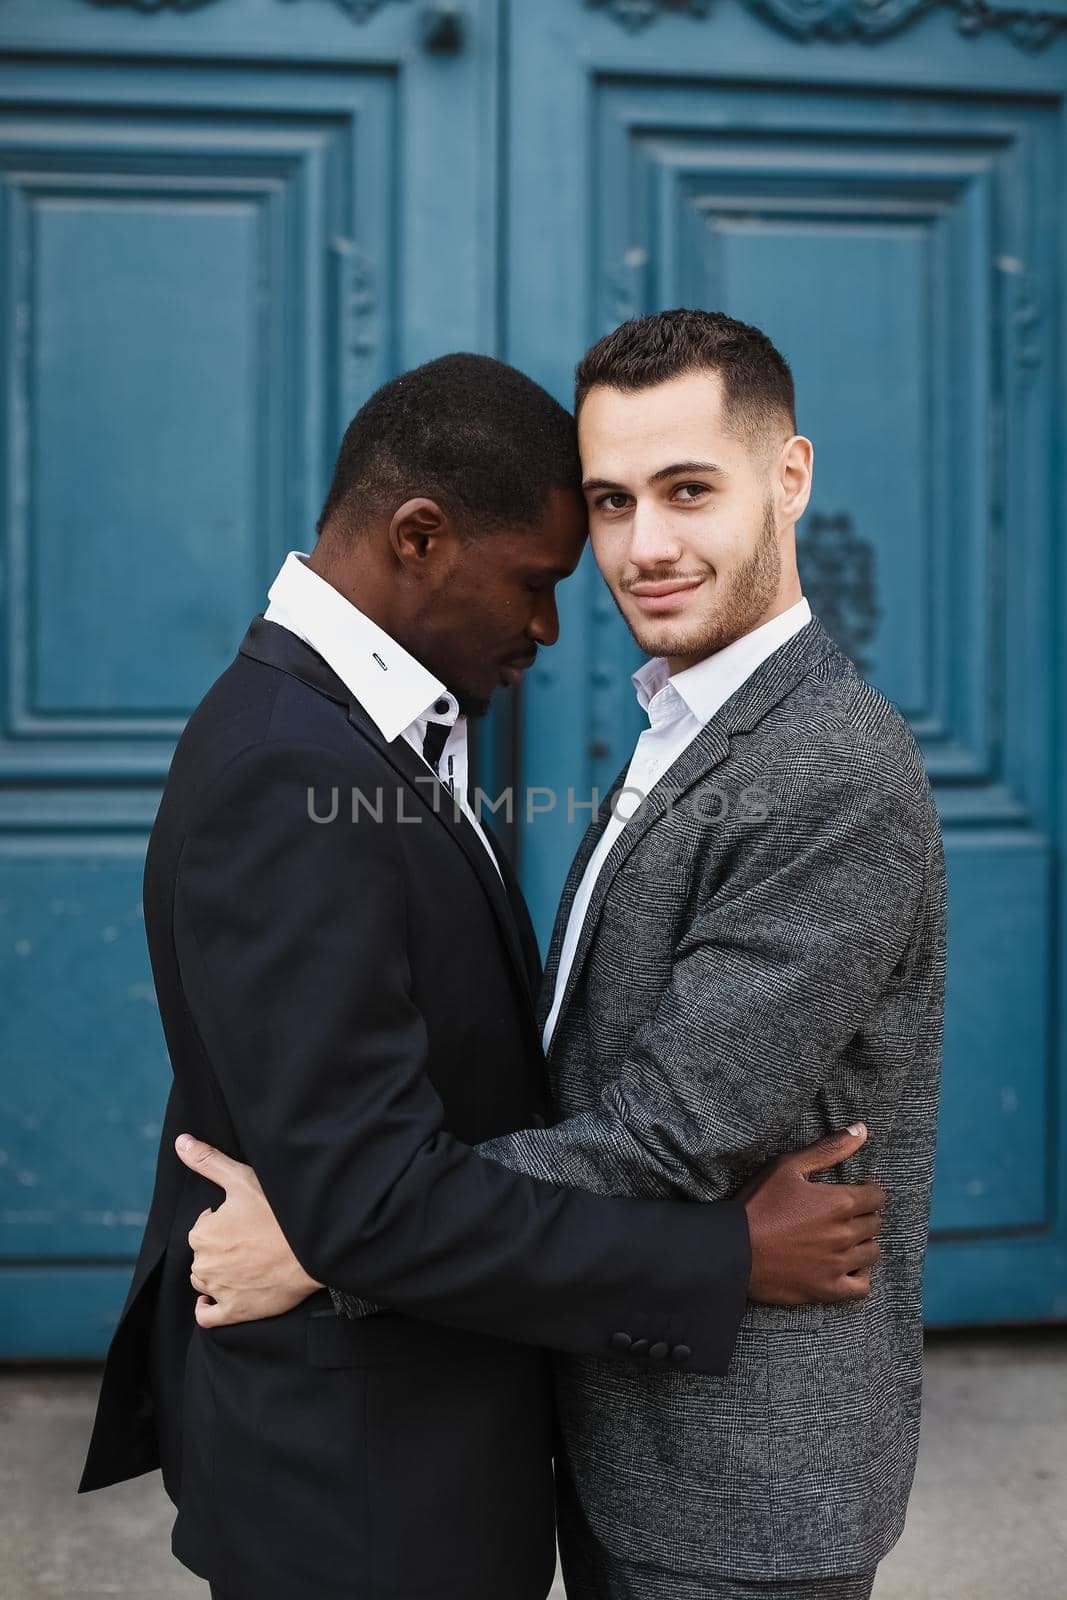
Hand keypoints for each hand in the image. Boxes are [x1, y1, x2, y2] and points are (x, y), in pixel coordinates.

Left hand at [175, 1134, 323, 1327]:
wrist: (313, 1250)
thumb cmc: (278, 1213)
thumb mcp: (242, 1179)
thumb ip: (208, 1161)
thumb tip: (181, 1142)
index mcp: (202, 1233)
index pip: (203, 1228)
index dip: (223, 1222)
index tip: (245, 1220)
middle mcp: (203, 1264)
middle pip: (203, 1255)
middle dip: (220, 1248)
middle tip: (250, 1240)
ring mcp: (219, 1290)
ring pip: (204, 1282)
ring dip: (216, 1273)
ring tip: (244, 1263)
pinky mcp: (234, 1312)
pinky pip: (207, 1316)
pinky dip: (207, 1307)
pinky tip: (216, 1297)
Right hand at [738, 1124, 884, 1304]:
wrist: (732, 1250)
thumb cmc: (758, 1204)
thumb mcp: (788, 1166)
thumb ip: (829, 1149)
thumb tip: (862, 1130)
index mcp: (839, 1202)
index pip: (877, 1196)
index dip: (868, 1191)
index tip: (856, 1192)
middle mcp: (845, 1234)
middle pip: (875, 1223)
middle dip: (864, 1215)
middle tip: (845, 1213)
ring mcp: (838, 1265)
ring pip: (872, 1252)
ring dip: (863, 1243)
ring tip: (845, 1238)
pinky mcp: (828, 1289)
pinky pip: (863, 1287)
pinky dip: (860, 1275)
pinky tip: (847, 1266)